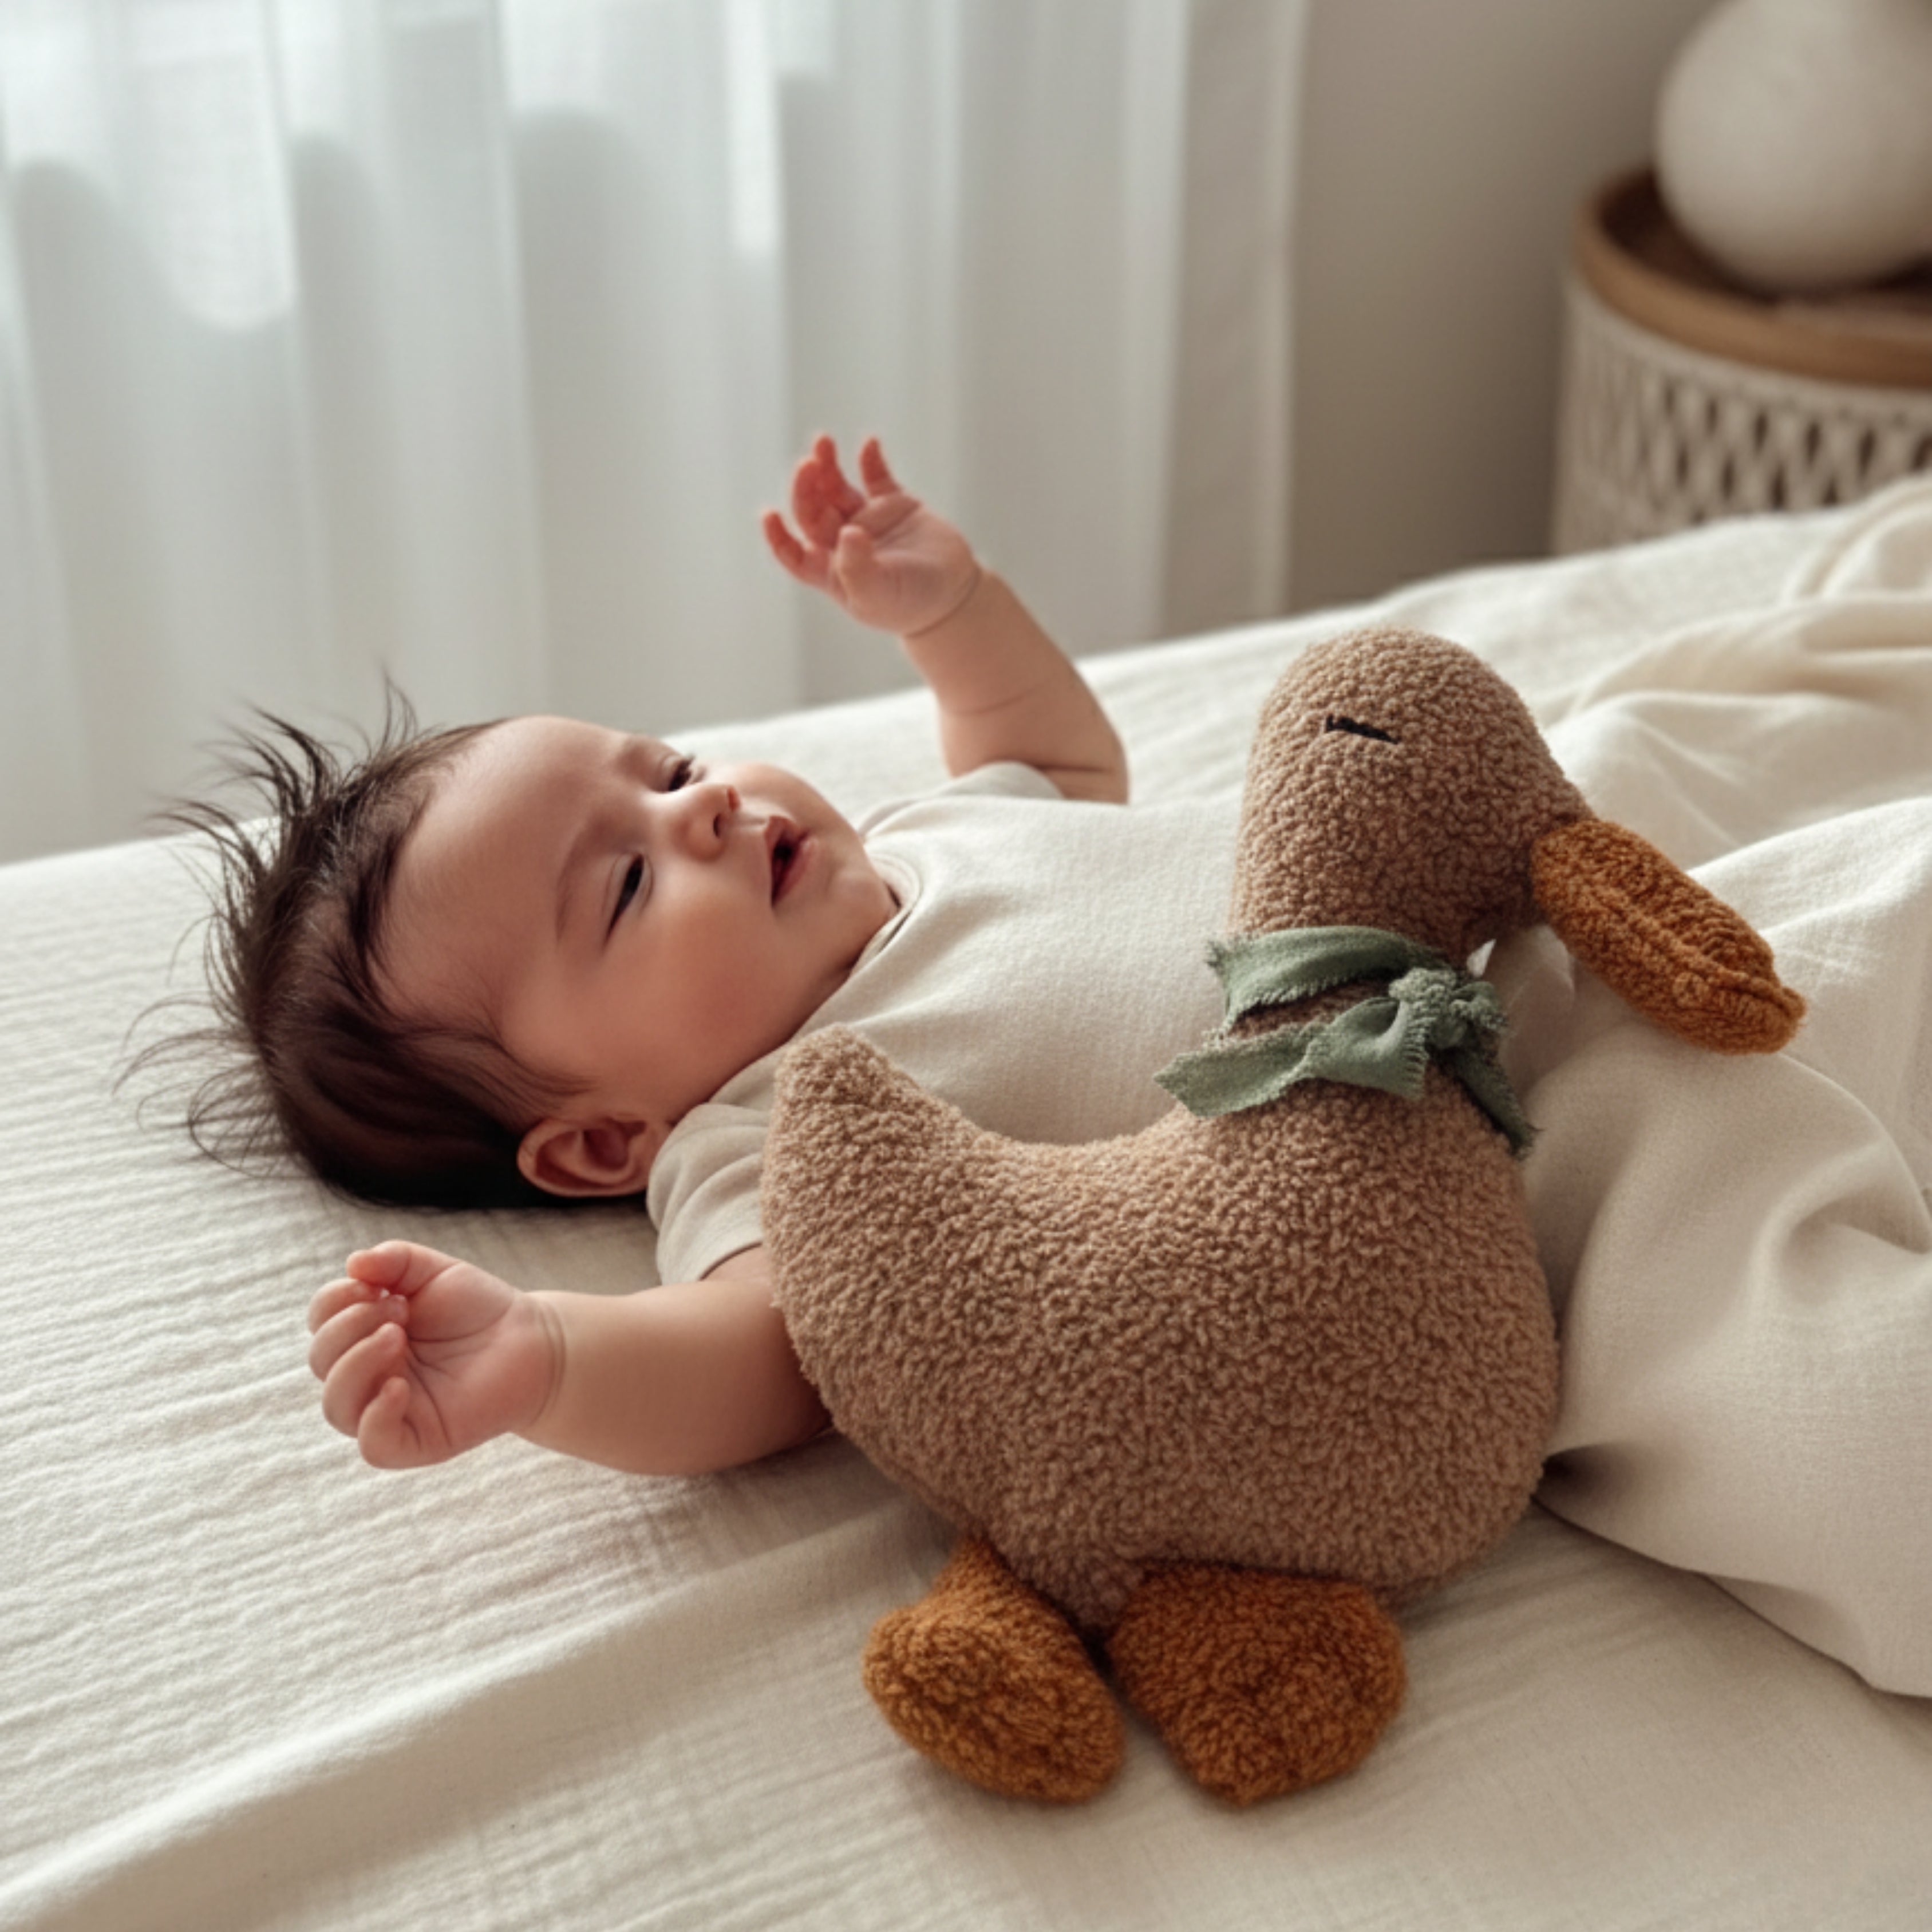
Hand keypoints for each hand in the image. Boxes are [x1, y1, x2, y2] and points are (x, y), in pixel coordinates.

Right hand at [306, 1241, 559, 1469]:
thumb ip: (393, 1260)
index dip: (334, 1301)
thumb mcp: (434, 1272)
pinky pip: (373, 1445)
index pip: (320, 1323)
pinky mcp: (415, 1441)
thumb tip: (353, 1263)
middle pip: (322, 1362)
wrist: (532, 1340)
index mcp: (364, 1334)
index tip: (375, 1286)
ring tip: (397, 1336)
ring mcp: (388, 1410)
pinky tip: (399, 1386)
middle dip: (350, 1328)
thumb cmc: (478, 1308)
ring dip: (357, 1365)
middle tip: (399, 1311)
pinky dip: (376, 1416)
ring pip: (337, 1406)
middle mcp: (369, 1374)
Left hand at [763, 435, 980, 637]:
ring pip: (836, 488)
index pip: (794, 552)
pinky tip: (869, 444)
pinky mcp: (894, 505)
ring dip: (827, 466)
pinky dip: (870, 459)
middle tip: (808, 464)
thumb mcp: (880, 594)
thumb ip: (858, 568)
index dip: (778, 536)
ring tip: (823, 442)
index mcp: (831, 570)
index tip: (769, 515)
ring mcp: (867, 520)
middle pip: (813, 510)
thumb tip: (846, 531)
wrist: (954, 595)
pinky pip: (876, 477)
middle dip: (806, 487)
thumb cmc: (912, 604)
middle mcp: (843, 542)